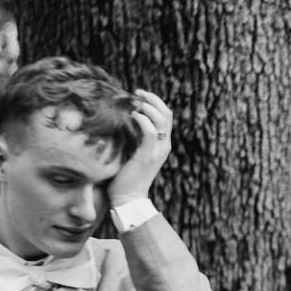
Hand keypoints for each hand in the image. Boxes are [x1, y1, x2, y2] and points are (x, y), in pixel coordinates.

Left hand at [108, 89, 172, 205]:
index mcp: (162, 144)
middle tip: (137, 92)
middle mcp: (163, 145)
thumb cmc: (125, 176)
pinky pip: (149, 131)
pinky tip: (132, 115)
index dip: (155, 101)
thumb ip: (133, 138)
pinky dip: (142, 119)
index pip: (166, 116)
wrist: (128, 198)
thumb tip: (122, 119)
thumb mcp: (132, 152)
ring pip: (161, 119)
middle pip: (167, 114)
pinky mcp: (148, 155)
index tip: (139, 95)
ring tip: (135, 103)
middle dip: (153, 99)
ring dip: (148, 107)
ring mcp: (158, 150)